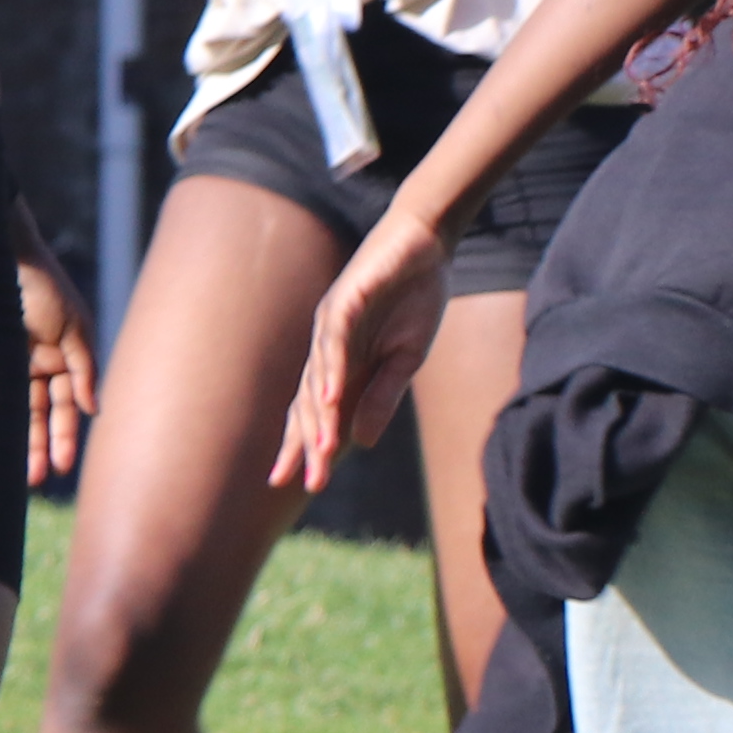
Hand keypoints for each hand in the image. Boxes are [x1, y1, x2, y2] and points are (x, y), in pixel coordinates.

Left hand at [14, 238, 97, 485]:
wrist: (6, 258)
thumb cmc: (45, 288)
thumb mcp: (73, 327)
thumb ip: (83, 369)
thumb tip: (93, 409)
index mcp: (65, 359)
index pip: (67, 407)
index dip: (65, 435)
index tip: (63, 466)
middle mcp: (40, 365)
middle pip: (42, 415)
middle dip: (42, 447)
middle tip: (39, 480)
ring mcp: (13, 363)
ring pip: (19, 411)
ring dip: (22, 441)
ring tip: (20, 474)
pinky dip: (0, 421)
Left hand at [273, 218, 452, 495]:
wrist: (425, 245)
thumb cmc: (415, 298)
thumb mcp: (407, 358)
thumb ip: (383, 396)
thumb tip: (362, 442)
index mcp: (345, 365)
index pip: (321, 414)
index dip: (312, 448)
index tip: (308, 487)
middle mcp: (330, 349)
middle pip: (310, 405)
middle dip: (309, 445)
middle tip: (307, 483)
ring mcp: (333, 326)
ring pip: (319, 379)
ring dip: (319, 417)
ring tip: (320, 453)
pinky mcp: (345, 301)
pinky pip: (335, 341)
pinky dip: (332, 371)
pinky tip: (330, 399)